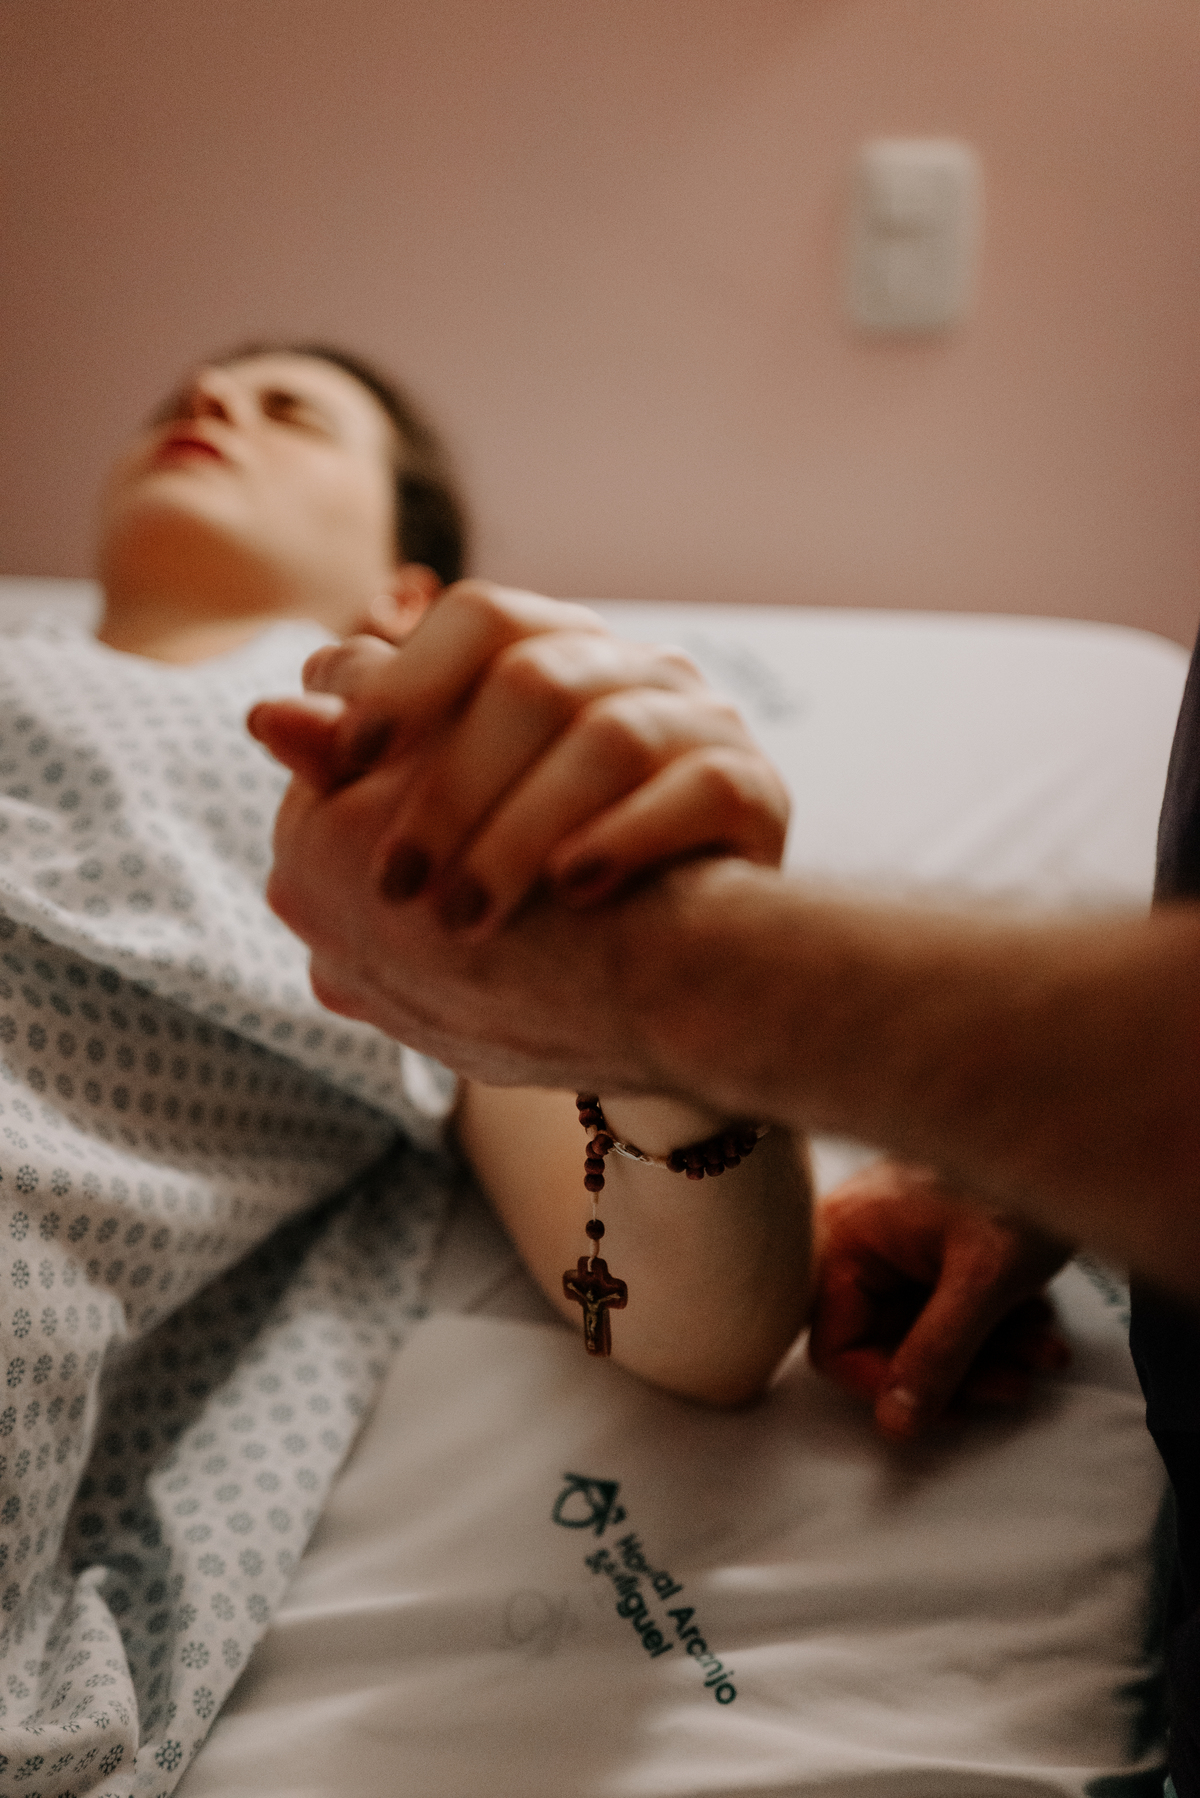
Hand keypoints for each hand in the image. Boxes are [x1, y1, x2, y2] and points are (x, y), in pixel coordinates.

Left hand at [250, 580, 788, 935]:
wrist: (673, 962)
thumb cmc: (538, 879)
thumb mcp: (444, 819)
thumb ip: (368, 766)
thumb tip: (265, 717)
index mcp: (556, 651)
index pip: (479, 619)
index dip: (406, 683)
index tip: (338, 767)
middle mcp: (636, 667)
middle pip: (537, 680)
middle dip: (454, 788)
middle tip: (393, 888)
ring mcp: (705, 720)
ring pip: (614, 734)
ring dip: (525, 831)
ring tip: (465, 918)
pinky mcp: (758, 788)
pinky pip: (699, 789)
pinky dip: (626, 838)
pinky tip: (570, 895)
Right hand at [808, 1160, 1072, 1439]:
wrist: (1075, 1141)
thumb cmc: (1020, 1188)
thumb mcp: (984, 1281)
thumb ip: (938, 1354)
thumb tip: (896, 1423)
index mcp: (846, 1238)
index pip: (834, 1346)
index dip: (888, 1386)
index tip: (947, 1404)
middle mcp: (858, 1241)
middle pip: (885, 1344)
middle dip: (958, 1371)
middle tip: (1014, 1380)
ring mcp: (893, 1244)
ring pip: (921, 1333)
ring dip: (985, 1354)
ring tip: (1043, 1349)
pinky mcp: (927, 1248)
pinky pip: (942, 1309)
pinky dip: (991, 1326)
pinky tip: (1037, 1320)